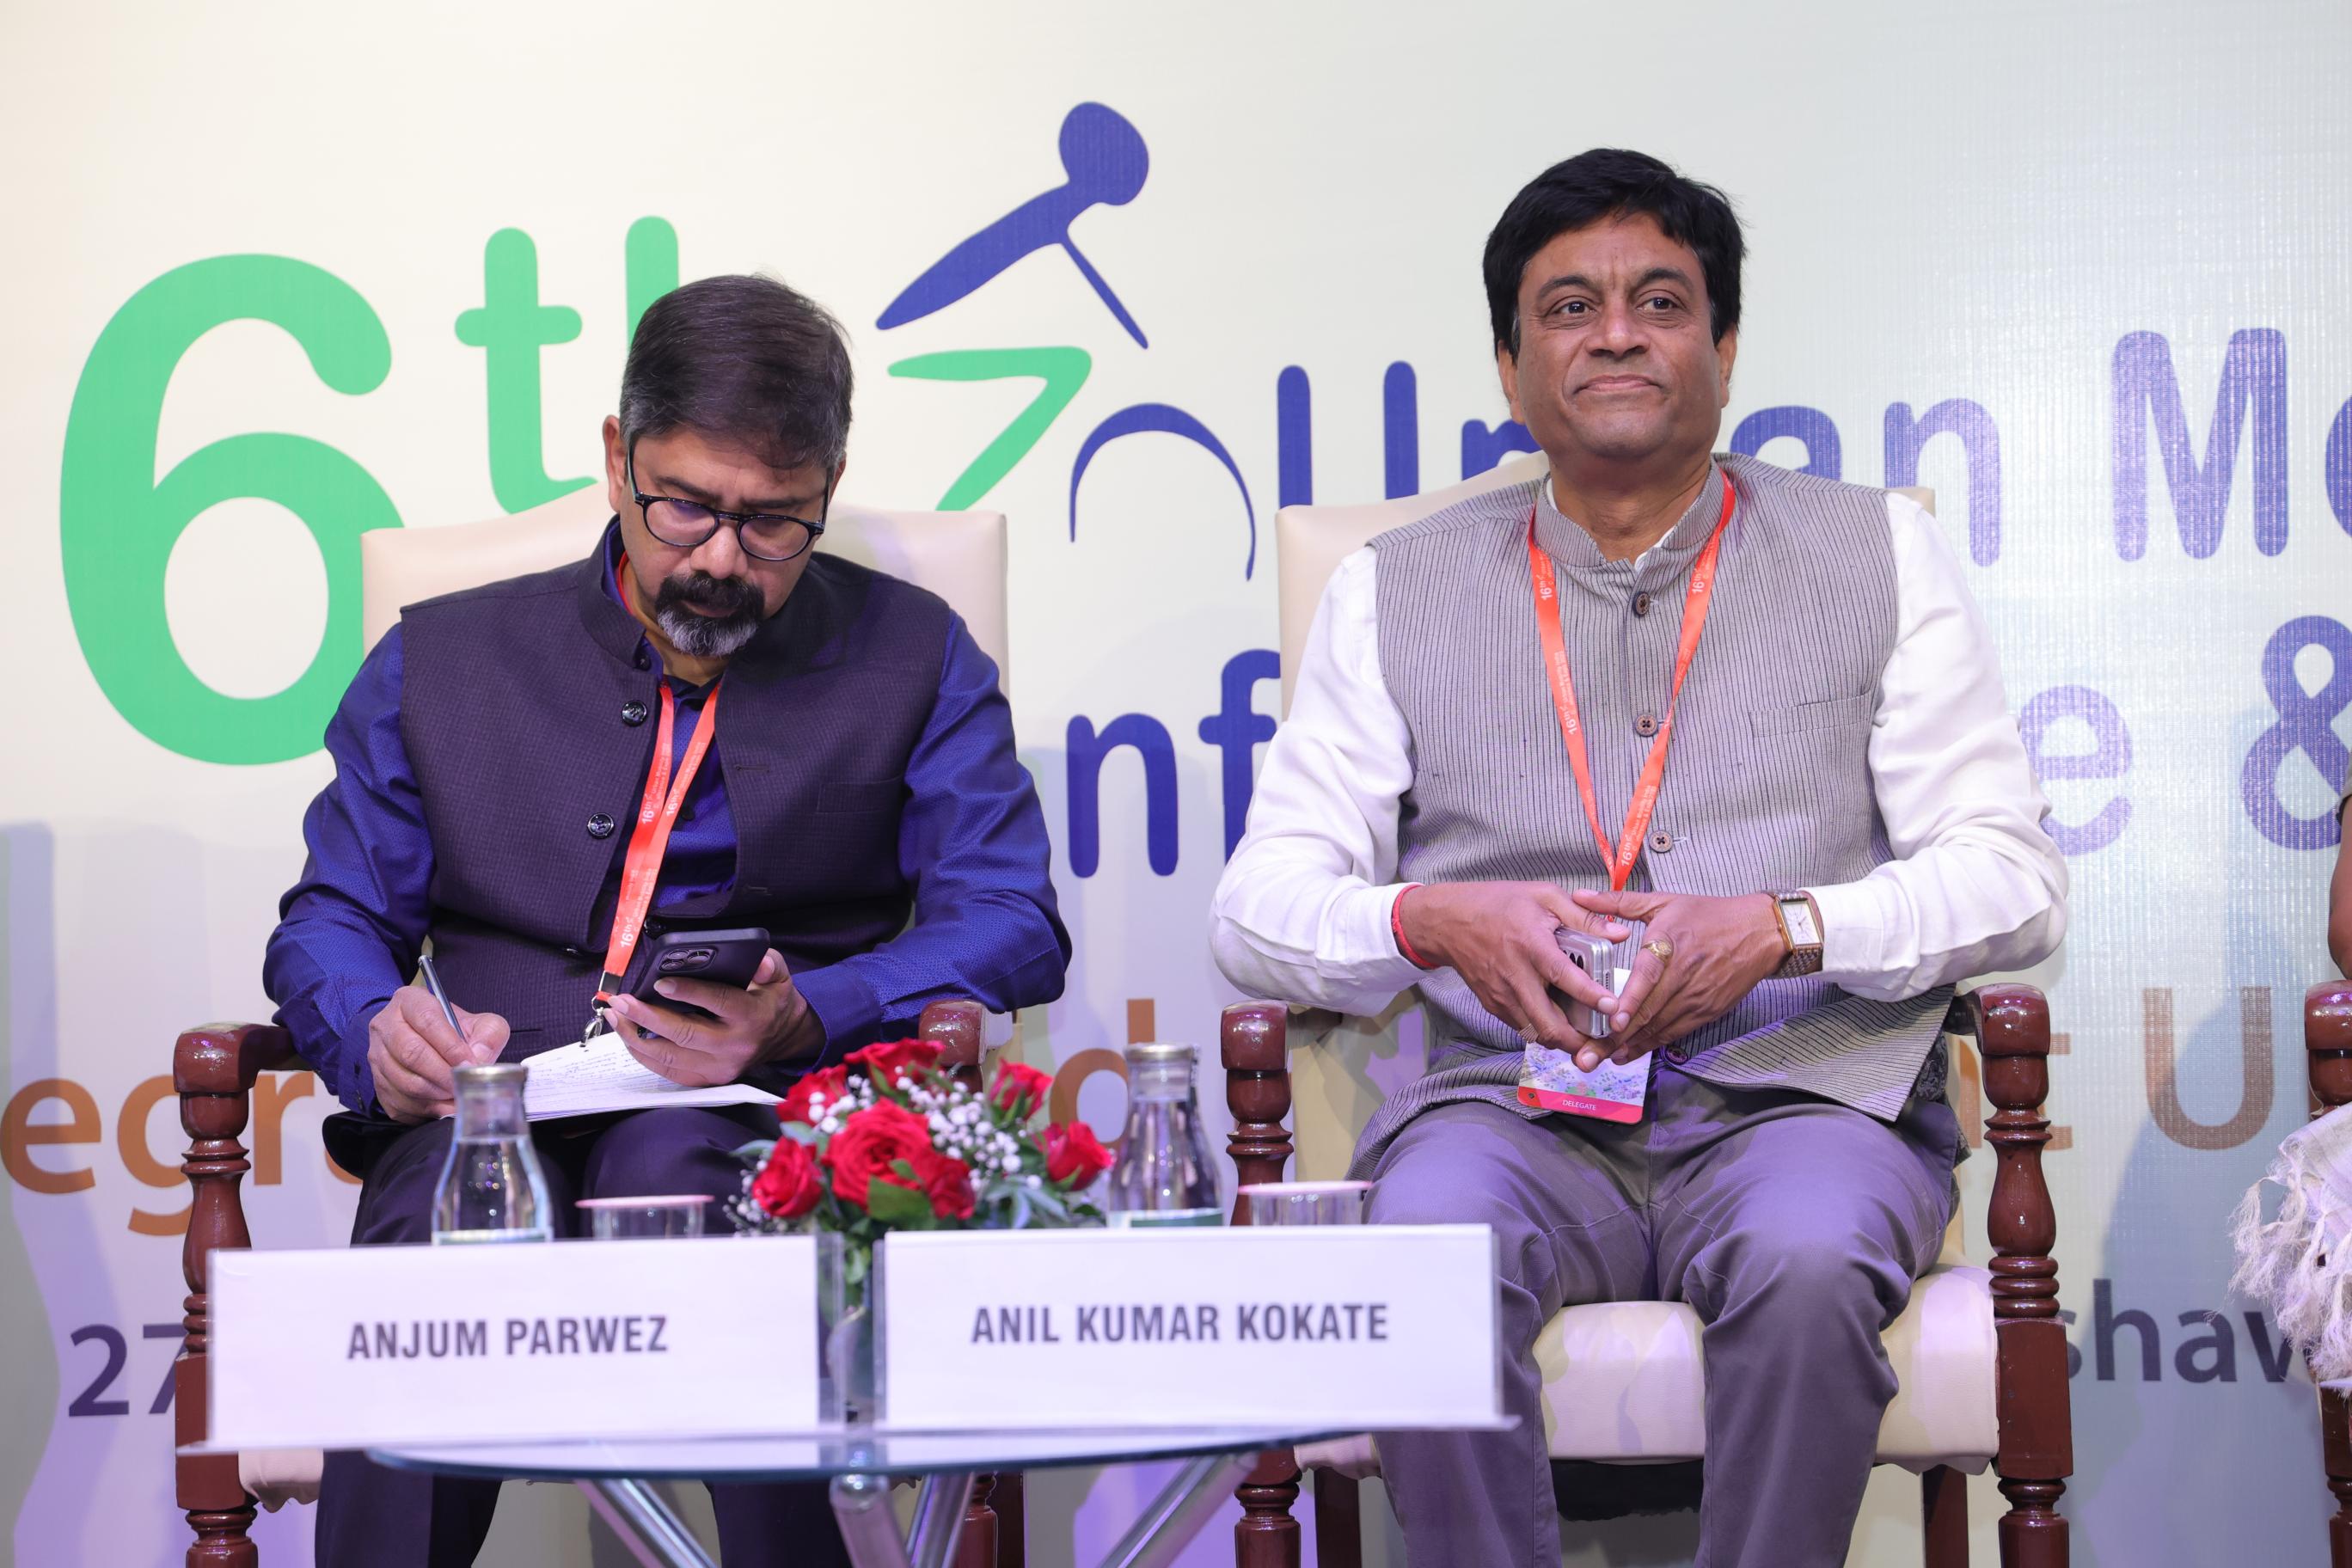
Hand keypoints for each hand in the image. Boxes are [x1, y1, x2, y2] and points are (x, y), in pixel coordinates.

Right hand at [367, 985, 508, 1122]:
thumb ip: (488, 1035)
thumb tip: (480, 1058)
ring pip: (403, 1081)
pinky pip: (397, 1101)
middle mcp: (386, 1025)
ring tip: (455, 1097)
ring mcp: (376, 1055)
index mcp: (409, 1001)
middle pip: (411, 1052)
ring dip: (434, 1095)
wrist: (430, 1043)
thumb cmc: (455, 1032)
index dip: (451, 1045)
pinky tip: (442, 1107)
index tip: (469, 1063)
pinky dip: (423, 1109)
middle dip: (442, 1074)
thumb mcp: (479, 1023)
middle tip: (462, 1085)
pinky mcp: (376, 1082)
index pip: (428, 1020)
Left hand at [605, 949, 823, 1086]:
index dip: (688, 992)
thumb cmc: (772, 1001)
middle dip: (647, 1016)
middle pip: (684, 1034)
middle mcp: (734, 1047)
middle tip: (621, 1000)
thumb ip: (768, 964)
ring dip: (636, 1036)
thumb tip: (757, 960)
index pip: (718, 1002)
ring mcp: (719, 1068)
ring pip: (669, 1057)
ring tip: (616, 1015)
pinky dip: (644, 1054)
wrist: (783, 1038)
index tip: (660, 982)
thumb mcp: (779, 976)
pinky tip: (628, 1035)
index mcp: (752, 1017)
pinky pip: (668, 1071)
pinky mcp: (707, 1079)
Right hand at [1397, 881, 1631, 1055]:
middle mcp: (1515, 976)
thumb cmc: (1498, 903)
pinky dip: (1543, 1032)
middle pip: (1548, 1023)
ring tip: (1587, 1039)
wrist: (1448, 920)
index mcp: (1530, 944)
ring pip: (1535, 1033)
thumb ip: (1583, 916)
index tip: (1612, 1007)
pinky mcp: (1493, 1005)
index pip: (1563, 977)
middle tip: (1603, 1039)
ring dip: (1562, 1041)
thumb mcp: (1543, 896)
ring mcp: (1501, 995)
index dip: (1590, 995)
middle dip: (1578, 1040)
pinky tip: (1560, 1024)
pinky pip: (1522, 1028)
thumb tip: (1620, 935)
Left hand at [1569, 889, 1787, 1062]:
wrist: (1761, 933)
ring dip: (1628, 1046)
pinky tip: (1628, 1053)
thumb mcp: (1664, 901)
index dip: (1630, 1001)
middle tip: (1586, 1055)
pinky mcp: (1705, 1012)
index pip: (1648, 976)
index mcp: (1669, 945)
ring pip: (1657, 1027)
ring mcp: (1695, 998)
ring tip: (1599, 1060)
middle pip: (1647, 1011)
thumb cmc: (1709, 914)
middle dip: (1615, 1036)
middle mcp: (1682, 976)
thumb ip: (1618, 901)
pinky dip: (1649, 1044)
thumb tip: (1578, 895)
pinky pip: (1673, 1032)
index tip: (1612, 1021)